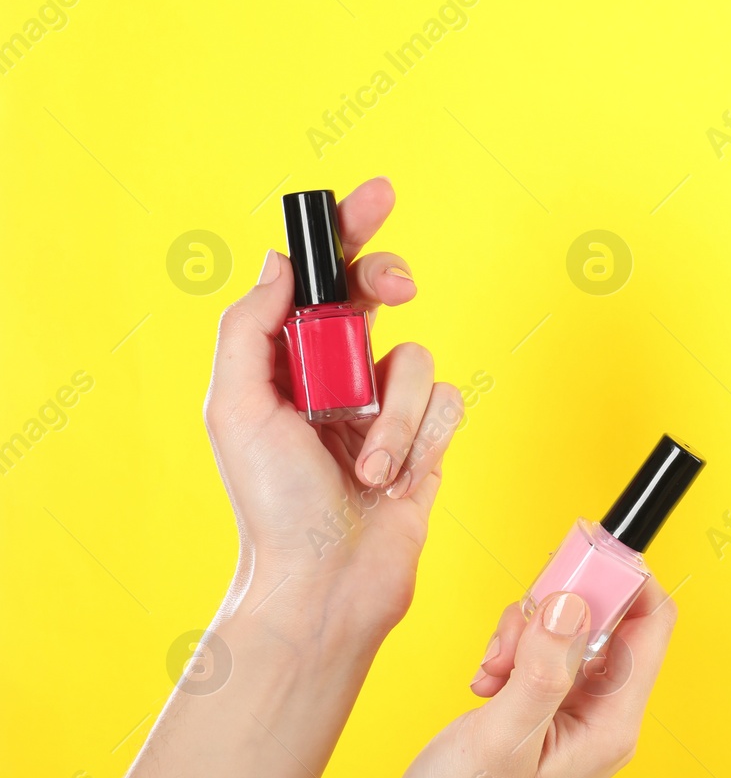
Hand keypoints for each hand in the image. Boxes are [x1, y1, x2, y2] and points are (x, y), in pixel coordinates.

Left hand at [204, 177, 461, 647]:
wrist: (328, 581)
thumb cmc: (272, 507)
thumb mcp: (236, 407)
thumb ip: (251, 327)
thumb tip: (281, 265)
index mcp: (285, 364)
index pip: (319, 280)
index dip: (348, 231)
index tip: (376, 196)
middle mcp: (336, 377)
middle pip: (379, 295)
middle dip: (389, 284)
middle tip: (395, 288)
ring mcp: (384, 409)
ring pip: (416, 359)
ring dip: (393, 415)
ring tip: (368, 464)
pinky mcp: (426, 441)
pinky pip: (446, 403)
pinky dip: (423, 439)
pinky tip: (397, 477)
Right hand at [375, 584, 676, 777]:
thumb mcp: (502, 735)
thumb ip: (543, 667)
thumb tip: (574, 603)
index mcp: (612, 724)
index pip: (652, 625)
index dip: (627, 577)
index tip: (584, 548)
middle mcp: (605, 716)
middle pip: (608, 620)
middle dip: (559, 607)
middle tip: (513, 631)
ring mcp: (576, 714)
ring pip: (570, 631)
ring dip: (527, 631)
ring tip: (492, 669)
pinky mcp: (547, 712)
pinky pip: (543, 654)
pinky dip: (513, 652)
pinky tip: (486, 682)